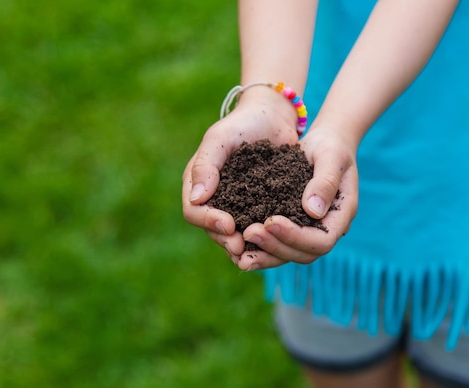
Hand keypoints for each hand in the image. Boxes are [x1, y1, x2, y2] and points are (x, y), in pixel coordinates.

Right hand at [182, 86, 298, 265]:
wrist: (273, 118)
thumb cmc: (242, 123)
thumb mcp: (220, 138)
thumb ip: (206, 165)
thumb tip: (196, 198)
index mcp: (197, 183)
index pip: (194, 211)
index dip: (208, 221)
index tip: (229, 225)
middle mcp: (213, 199)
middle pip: (212, 229)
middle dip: (226, 240)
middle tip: (243, 247)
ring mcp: (234, 206)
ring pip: (233, 234)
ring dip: (243, 245)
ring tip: (257, 252)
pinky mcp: (257, 208)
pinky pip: (255, 228)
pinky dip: (262, 238)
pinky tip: (275, 244)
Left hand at [237, 126, 358, 269]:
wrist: (324, 144)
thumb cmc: (331, 146)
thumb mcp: (331, 157)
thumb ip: (325, 182)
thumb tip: (312, 211)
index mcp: (341, 216)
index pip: (321, 240)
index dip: (296, 236)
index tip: (271, 221)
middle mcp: (326, 229)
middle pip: (303, 254)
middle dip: (275, 246)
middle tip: (248, 232)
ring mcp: (309, 231)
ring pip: (289, 254)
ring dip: (264, 254)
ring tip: (238, 246)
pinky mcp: (293, 227)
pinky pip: (278, 244)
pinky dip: (259, 247)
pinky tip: (239, 241)